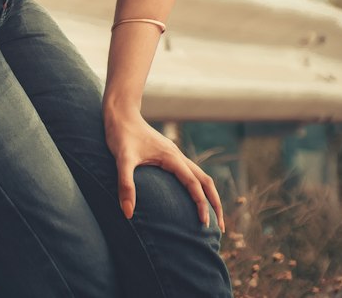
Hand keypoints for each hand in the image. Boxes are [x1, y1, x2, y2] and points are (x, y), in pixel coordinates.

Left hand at [104, 106, 224, 232]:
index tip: (205, 223)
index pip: (194, 183)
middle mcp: (177, 156)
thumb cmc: (121, 135)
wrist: (121, 113)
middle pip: (205, 180)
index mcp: (171, 157)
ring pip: (200, 176)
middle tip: (220, 227)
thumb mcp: (121, 159)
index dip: (201, 203)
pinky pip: (190, 174)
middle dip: (215, 203)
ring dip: (209, 196)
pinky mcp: (168, 157)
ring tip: (212, 217)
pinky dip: (198, 188)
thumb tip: (128, 214)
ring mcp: (174, 155)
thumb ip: (125, 184)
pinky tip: (191, 199)